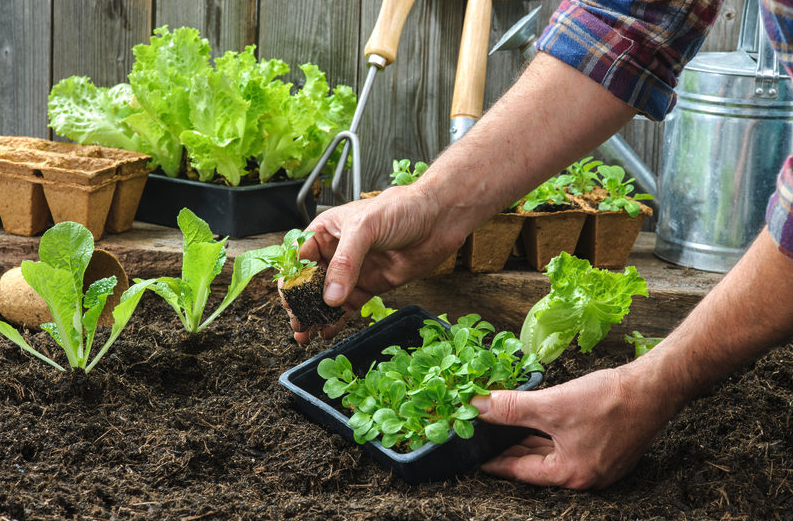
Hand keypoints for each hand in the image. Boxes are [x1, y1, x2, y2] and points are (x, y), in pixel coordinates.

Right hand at [291, 185, 467, 341]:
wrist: (439, 219)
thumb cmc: (401, 208)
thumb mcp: (365, 228)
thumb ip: (345, 262)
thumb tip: (330, 296)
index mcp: (327, 231)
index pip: (300, 258)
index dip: (291, 279)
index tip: (288, 300)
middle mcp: (337, 252)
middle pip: (310, 282)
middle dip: (301, 303)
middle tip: (297, 323)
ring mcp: (354, 271)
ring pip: (328, 298)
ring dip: (316, 315)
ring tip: (305, 333)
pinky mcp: (371, 285)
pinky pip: (349, 306)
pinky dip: (337, 320)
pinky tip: (327, 331)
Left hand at [471, 363, 677, 488]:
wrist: (655, 387)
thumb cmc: (609, 401)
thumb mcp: (552, 405)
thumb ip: (511, 408)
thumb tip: (477, 407)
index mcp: (571, 474)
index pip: (521, 471)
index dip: (496, 461)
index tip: (476, 456)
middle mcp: (585, 476)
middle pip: (537, 464)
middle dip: (511, 450)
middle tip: (486, 439)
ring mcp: (599, 464)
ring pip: (553, 453)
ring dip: (530, 441)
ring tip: (505, 430)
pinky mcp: (608, 448)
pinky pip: (569, 445)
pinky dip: (550, 435)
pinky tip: (538, 422)